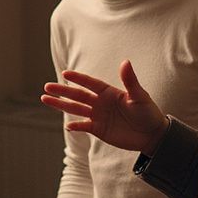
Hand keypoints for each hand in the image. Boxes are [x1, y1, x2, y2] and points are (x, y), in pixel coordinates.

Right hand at [41, 60, 168, 154]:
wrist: (152, 135)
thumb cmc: (148, 113)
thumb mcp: (139, 96)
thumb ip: (130, 80)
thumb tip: (125, 62)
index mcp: (109, 92)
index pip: (90, 83)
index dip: (78, 78)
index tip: (65, 72)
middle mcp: (100, 102)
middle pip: (77, 95)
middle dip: (62, 91)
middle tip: (46, 87)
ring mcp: (98, 116)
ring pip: (76, 109)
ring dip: (61, 105)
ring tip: (45, 99)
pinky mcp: (99, 130)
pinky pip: (84, 126)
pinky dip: (75, 126)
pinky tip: (67, 124)